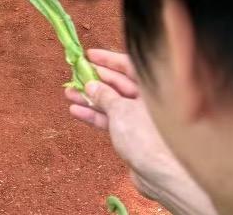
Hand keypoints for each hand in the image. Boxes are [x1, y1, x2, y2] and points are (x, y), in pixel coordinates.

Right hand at [66, 50, 216, 214]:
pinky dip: (95, 116)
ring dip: (90, 99)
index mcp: (151, 88)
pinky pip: (110, 121)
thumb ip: (104, 95)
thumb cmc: (147, 136)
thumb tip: (91, 85)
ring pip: (111, 104)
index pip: (128, 66)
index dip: (108, 60)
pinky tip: (76, 111)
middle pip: (118, 84)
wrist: (162, 176)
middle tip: (75, 74)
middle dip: (95, 80)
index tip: (90, 56)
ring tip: (69, 93)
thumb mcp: (120, 109)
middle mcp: (147, 101)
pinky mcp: (131, 137)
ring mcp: (139, 119)